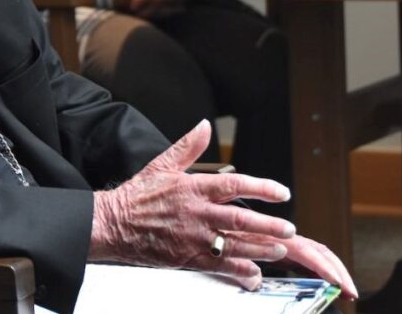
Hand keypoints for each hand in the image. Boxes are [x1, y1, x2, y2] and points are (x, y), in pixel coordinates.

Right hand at [89, 121, 357, 299]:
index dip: (260, 188)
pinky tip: (254, 275)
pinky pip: (217, 267)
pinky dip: (238, 271)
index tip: (281, 192)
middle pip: (239, 219)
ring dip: (259, 249)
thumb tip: (204, 125)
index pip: (233, 185)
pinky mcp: (185, 259)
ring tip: (279, 249)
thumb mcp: (162, 164)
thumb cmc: (138, 195)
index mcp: (192, 187)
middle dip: (268, 225)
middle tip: (289, 228)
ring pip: (233, 245)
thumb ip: (188, 147)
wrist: (112, 224)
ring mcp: (191, 238)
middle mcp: (195, 213)